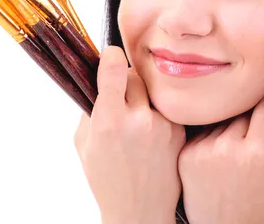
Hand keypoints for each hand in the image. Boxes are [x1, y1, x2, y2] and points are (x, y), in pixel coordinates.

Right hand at [74, 46, 185, 223]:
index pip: (114, 69)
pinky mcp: (179, 131)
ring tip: (137, 118)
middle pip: (134, 74)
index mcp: (109, 122)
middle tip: (122, 94)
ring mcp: (163, 125)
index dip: (111, 56)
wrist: (139, 210)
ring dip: (143, 95)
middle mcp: (138, 120)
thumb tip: (99, 80)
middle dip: (126, 79)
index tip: (111, 55)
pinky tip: (152, 130)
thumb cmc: (107, 179)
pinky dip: (158, 111)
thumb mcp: (84, 145)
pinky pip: (166, 106)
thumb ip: (91, 110)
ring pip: (152, 89)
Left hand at [177, 89, 263, 223]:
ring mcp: (203, 149)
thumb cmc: (262, 205)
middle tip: (253, 149)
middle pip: (243, 110)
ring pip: (224, 119)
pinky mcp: (186, 153)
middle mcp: (227, 146)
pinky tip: (219, 162)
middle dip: (251, 123)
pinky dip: (213, 140)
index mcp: (256, 152)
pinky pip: (205, 130)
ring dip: (231, 130)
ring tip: (235, 159)